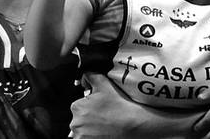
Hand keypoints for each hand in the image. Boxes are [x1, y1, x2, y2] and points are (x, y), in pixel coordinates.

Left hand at [71, 73, 200, 138]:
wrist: (133, 124)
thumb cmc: (119, 105)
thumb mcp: (104, 84)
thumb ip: (90, 76)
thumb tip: (83, 79)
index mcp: (76, 107)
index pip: (79, 107)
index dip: (90, 107)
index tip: (100, 109)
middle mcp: (75, 123)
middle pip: (79, 120)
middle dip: (89, 119)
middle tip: (104, 118)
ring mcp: (80, 136)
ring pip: (82, 131)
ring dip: (89, 130)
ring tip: (104, 127)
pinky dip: (92, 137)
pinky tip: (103, 133)